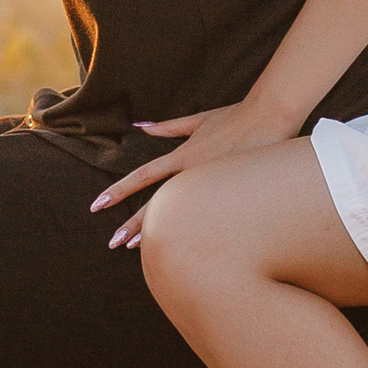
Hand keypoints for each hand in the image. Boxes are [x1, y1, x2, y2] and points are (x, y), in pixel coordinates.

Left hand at [89, 103, 290, 249]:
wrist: (270, 117)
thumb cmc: (236, 118)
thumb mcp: (198, 121)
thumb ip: (169, 128)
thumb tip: (141, 126)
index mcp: (183, 156)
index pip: (142, 176)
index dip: (118, 190)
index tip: (97, 205)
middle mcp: (192, 174)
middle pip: (156, 204)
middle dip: (133, 225)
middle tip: (112, 242)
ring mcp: (212, 187)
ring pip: (179, 216)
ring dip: (157, 232)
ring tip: (136, 250)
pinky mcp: (232, 196)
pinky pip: (209, 218)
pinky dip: (196, 232)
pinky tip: (187, 248)